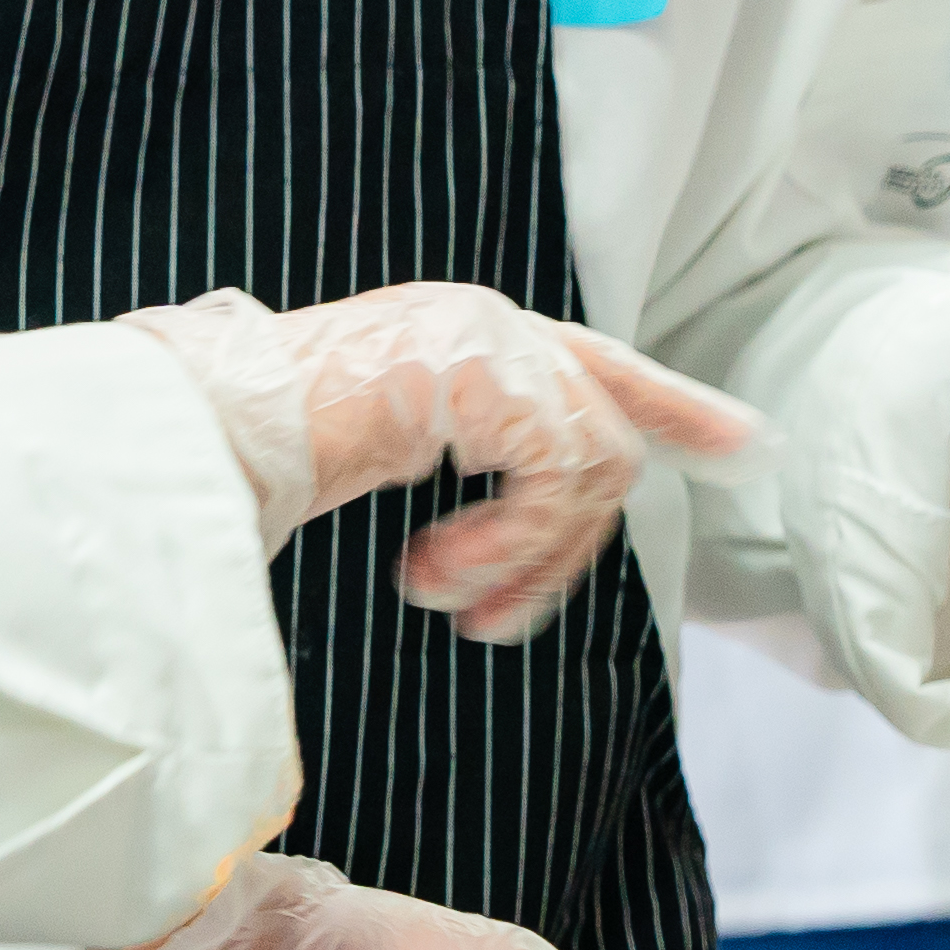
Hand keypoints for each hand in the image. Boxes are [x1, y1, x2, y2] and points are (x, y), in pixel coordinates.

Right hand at [122, 286, 758, 639]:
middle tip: (497, 627)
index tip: (746, 442)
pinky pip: (554, 483)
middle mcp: (490, 323)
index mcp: (462, 336)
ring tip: (443, 603)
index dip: (677, 402)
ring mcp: (495, 338)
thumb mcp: (377, 450)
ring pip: (592, 468)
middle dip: (569, 545)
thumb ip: (452, 460)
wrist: (204, 425)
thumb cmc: (257, 449)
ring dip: (524, 560)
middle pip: (605, 433)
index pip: (597, 362)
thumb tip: (505, 530)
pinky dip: (505, 549)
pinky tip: (430, 580)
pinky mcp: (493, 371)